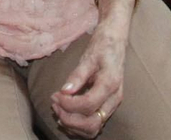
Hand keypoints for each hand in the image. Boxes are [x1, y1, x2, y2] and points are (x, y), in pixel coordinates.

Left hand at [50, 21, 128, 136]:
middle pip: (92, 124)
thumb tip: (64, 92)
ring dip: (73, 124)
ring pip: (93, 129)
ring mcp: (112, 105)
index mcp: (110, 84)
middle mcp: (114, 99)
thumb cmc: (102, 46)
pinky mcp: (107, 107)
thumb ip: (77, 75)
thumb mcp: (88, 57)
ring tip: (58, 109)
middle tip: (55, 104)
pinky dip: (78, 125)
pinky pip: (93, 125)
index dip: (68, 105)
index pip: (88, 105)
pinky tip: (66, 114)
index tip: (55, 95)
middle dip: (69, 119)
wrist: (115, 41)